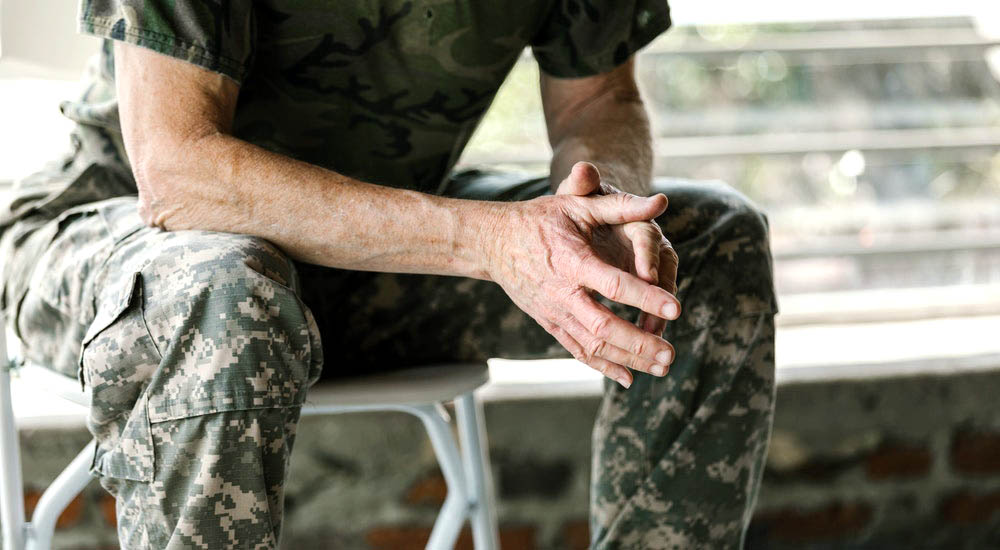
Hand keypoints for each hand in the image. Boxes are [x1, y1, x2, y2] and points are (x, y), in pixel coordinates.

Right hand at [485, 178, 680, 387]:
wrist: (494, 242)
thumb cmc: (540, 219)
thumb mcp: (577, 205)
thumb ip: (620, 205)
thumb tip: (661, 202)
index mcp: (572, 261)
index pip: (612, 284)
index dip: (645, 297)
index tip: (676, 308)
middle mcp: (562, 293)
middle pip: (603, 327)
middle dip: (639, 343)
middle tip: (671, 354)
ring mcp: (554, 313)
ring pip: (592, 345)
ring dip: (628, 359)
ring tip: (662, 367)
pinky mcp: (550, 324)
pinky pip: (577, 351)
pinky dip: (603, 367)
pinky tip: (629, 378)